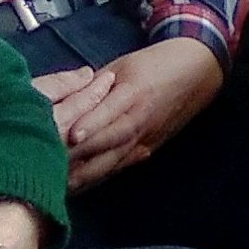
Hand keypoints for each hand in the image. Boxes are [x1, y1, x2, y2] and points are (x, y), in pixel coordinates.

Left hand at [48, 39, 223, 189]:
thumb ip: (93, 85)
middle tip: (47, 167)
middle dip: (78, 157)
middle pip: (107, 142)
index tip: (64, 138)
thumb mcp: (123, 65)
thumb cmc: (157, 62)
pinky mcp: (149, 148)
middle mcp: (140, 118)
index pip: (107, 113)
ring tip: (57, 185)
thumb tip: (63, 100)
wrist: (201, 70)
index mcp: (133, 92)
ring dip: (86, 174)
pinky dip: (100, 177)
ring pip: (113, 160)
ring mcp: (146, 137)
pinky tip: (80, 187)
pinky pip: (121, 165)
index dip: (87, 126)